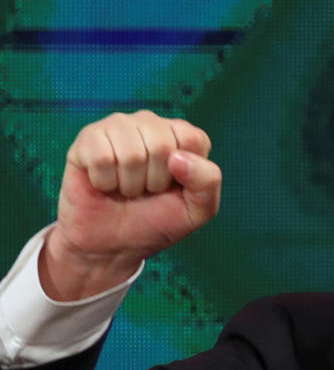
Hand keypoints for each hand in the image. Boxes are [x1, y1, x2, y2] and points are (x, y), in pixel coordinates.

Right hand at [40, 110, 221, 300]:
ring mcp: (118, 127)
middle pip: (160, 145)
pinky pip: (101, 157)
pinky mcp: (88, 138)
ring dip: (128, 184)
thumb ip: (208, 181)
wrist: (112, 245)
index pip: (193, 140)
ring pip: (130, 152)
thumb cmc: (156, 222)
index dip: (184, 175)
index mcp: (182, 136)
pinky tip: (105, 184)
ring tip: (126, 188)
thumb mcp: (197, 210)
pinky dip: (105, 182)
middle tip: (145, 191)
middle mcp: (151, 124)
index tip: (174, 188)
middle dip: (154, 181)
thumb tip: (177, 157)